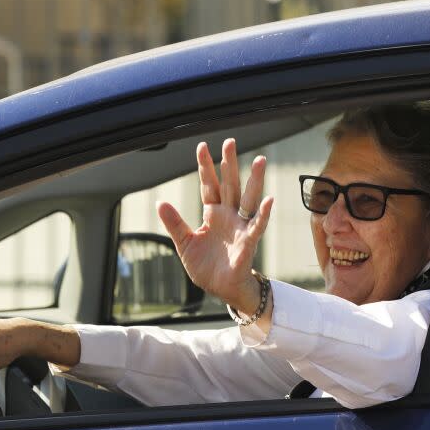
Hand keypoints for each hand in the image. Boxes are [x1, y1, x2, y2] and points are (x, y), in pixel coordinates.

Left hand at [157, 138, 272, 311]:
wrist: (221, 288)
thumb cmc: (206, 266)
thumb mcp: (184, 243)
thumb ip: (174, 223)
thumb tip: (160, 202)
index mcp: (212, 214)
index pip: (208, 185)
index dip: (205, 167)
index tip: (202, 146)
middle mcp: (228, 215)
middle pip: (229, 184)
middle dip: (229, 163)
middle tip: (230, 141)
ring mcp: (240, 227)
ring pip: (248, 198)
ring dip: (254, 180)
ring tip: (259, 160)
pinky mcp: (248, 242)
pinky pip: (257, 225)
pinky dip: (263, 214)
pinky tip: (268, 200)